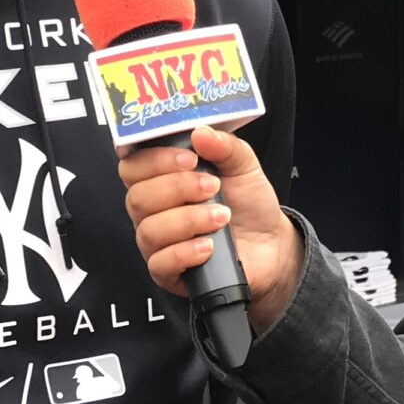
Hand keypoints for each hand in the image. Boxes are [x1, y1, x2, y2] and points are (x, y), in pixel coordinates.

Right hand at [119, 126, 303, 333]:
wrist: (271, 245)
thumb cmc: (248, 204)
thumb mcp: (243, 166)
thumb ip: (224, 146)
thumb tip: (201, 132)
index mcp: (160, 178)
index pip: (132, 165)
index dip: (153, 160)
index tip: (189, 157)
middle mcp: (152, 210)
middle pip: (136, 197)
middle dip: (176, 188)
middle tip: (211, 186)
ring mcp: (157, 242)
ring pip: (149, 230)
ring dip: (188, 220)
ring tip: (221, 217)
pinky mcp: (167, 272)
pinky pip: (159, 263)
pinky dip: (185, 252)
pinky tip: (209, 246)